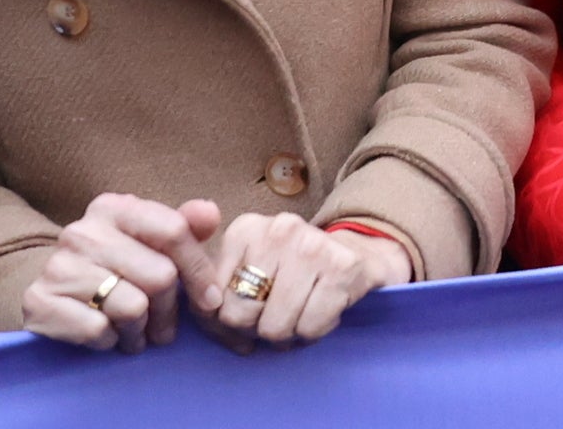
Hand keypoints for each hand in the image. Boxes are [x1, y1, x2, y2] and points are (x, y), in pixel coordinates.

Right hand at [19, 194, 225, 351]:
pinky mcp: (40, 301)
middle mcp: (83, 231)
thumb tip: (210, 214)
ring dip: (140, 331)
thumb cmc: (115, 267)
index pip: (174, 232)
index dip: (200, 271)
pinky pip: (99, 331)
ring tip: (134, 332)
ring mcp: (58, 265)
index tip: (209, 301)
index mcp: (115, 208)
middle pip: (160, 276)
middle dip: (169, 310)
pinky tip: (106, 334)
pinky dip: (109, 341)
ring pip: (133, 308)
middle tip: (162, 327)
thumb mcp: (150, 242)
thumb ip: (185, 227)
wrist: (53, 291)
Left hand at [191, 214, 413, 349]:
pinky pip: (310, 328)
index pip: (212, 300)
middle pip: (241, 316)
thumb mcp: (248, 266)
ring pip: (275, 327)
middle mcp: (277, 230)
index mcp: (245, 229)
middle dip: (257, 329)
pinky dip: (315, 331)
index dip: (225, 324)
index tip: (244, 320)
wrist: (359, 255)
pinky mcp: (343, 267)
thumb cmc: (293, 272)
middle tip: (275, 318)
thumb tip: (203, 311)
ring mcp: (312, 245)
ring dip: (288, 334)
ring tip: (299, 314)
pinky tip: (323, 310)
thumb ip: (211, 285)